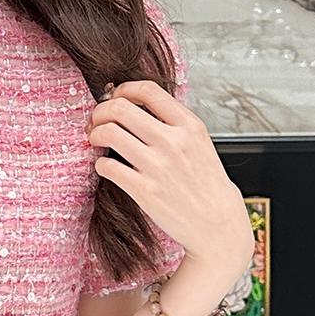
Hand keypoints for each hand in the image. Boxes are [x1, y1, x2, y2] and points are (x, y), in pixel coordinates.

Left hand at [88, 80, 251, 273]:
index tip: (115, 97)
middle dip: (101, 110)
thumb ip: (175, 124)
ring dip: (95, 133)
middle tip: (97, 120)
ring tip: (95, 139)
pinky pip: (107, 166)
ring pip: (109, 132)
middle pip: (121, 107)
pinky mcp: (145, 191)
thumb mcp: (201, 144)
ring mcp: (158, 166)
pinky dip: (100, 163)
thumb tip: (138, 105)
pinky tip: (106, 166)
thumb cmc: (208, 186)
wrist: (218, 226)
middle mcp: (174, 142)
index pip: (148, 90)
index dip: (124, 89)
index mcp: (190, 126)